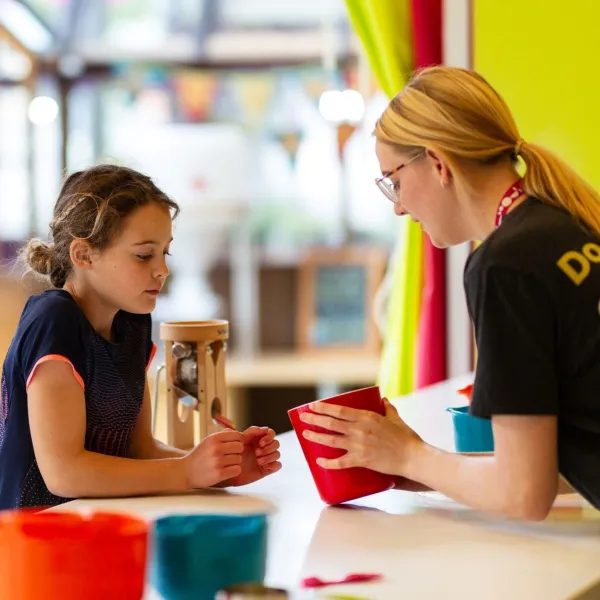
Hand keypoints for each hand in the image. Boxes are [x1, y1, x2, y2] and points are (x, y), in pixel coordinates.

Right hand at [183, 430, 244, 487]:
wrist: (186, 471)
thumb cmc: (200, 455)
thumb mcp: (208, 440)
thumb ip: (223, 435)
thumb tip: (239, 433)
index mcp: (214, 438)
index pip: (237, 435)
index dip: (238, 440)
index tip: (234, 445)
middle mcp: (216, 448)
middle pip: (240, 447)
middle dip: (237, 451)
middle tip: (230, 455)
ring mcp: (218, 461)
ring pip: (239, 459)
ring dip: (234, 462)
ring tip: (225, 463)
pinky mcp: (219, 474)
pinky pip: (237, 470)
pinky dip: (234, 471)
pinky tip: (227, 470)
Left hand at [225, 426, 281, 486]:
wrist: (226, 469)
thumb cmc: (230, 453)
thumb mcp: (239, 440)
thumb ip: (250, 432)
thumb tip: (263, 428)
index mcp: (258, 439)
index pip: (271, 433)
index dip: (269, 437)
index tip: (260, 443)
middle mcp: (264, 447)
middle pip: (276, 443)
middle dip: (268, 448)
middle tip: (257, 453)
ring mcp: (266, 458)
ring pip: (277, 454)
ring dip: (269, 457)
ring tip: (258, 461)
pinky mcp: (267, 469)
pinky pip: (278, 465)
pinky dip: (273, 465)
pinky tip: (263, 466)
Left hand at [299, 398, 421, 474]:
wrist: (413, 457)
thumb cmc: (406, 437)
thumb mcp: (395, 418)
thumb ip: (387, 408)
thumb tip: (383, 399)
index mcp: (367, 417)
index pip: (339, 411)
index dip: (324, 408)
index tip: (312, 406)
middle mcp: (360, 430)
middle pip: (331, 423)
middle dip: (314, 420)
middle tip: (302, 418)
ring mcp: (359, 446)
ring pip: (331, 440)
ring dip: (316, 436)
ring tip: (304, 434)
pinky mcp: (361, 460)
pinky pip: (340, 462)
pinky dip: (328, 462)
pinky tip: (318, 460)